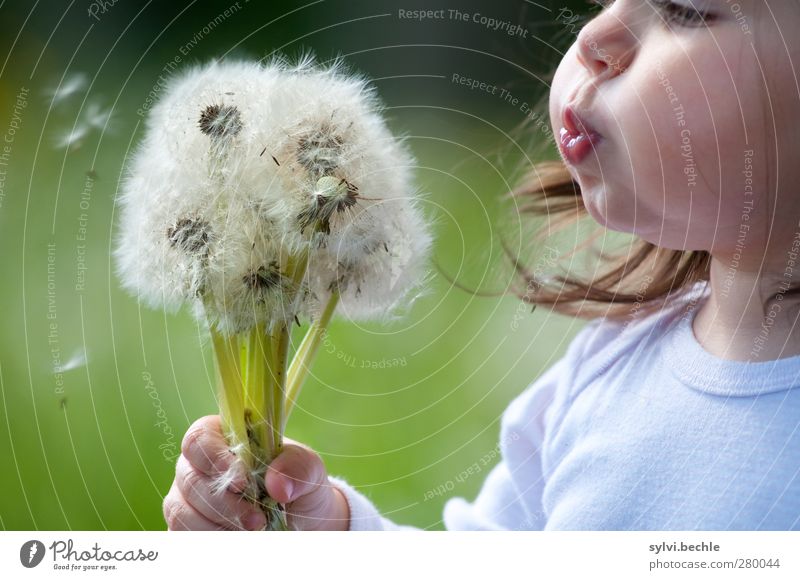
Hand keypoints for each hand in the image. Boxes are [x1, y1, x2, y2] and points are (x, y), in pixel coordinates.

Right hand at [163, 415, 350, 530]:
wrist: (303, 520)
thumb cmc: (299, 484)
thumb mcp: (309, 469)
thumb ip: (297, 466)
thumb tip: (276, 484)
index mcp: (224, 437)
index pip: (200, 437)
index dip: (214, 458)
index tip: (242, 482)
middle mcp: (199, 464)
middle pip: (190, 479)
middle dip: (224, 504)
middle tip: (258, 519)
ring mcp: (188, 497)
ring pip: (182, 511)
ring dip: (218, 526)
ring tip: (254, 531)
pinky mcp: (187, 526)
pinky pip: (183, 534)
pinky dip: (212, 540)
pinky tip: (238, 539)